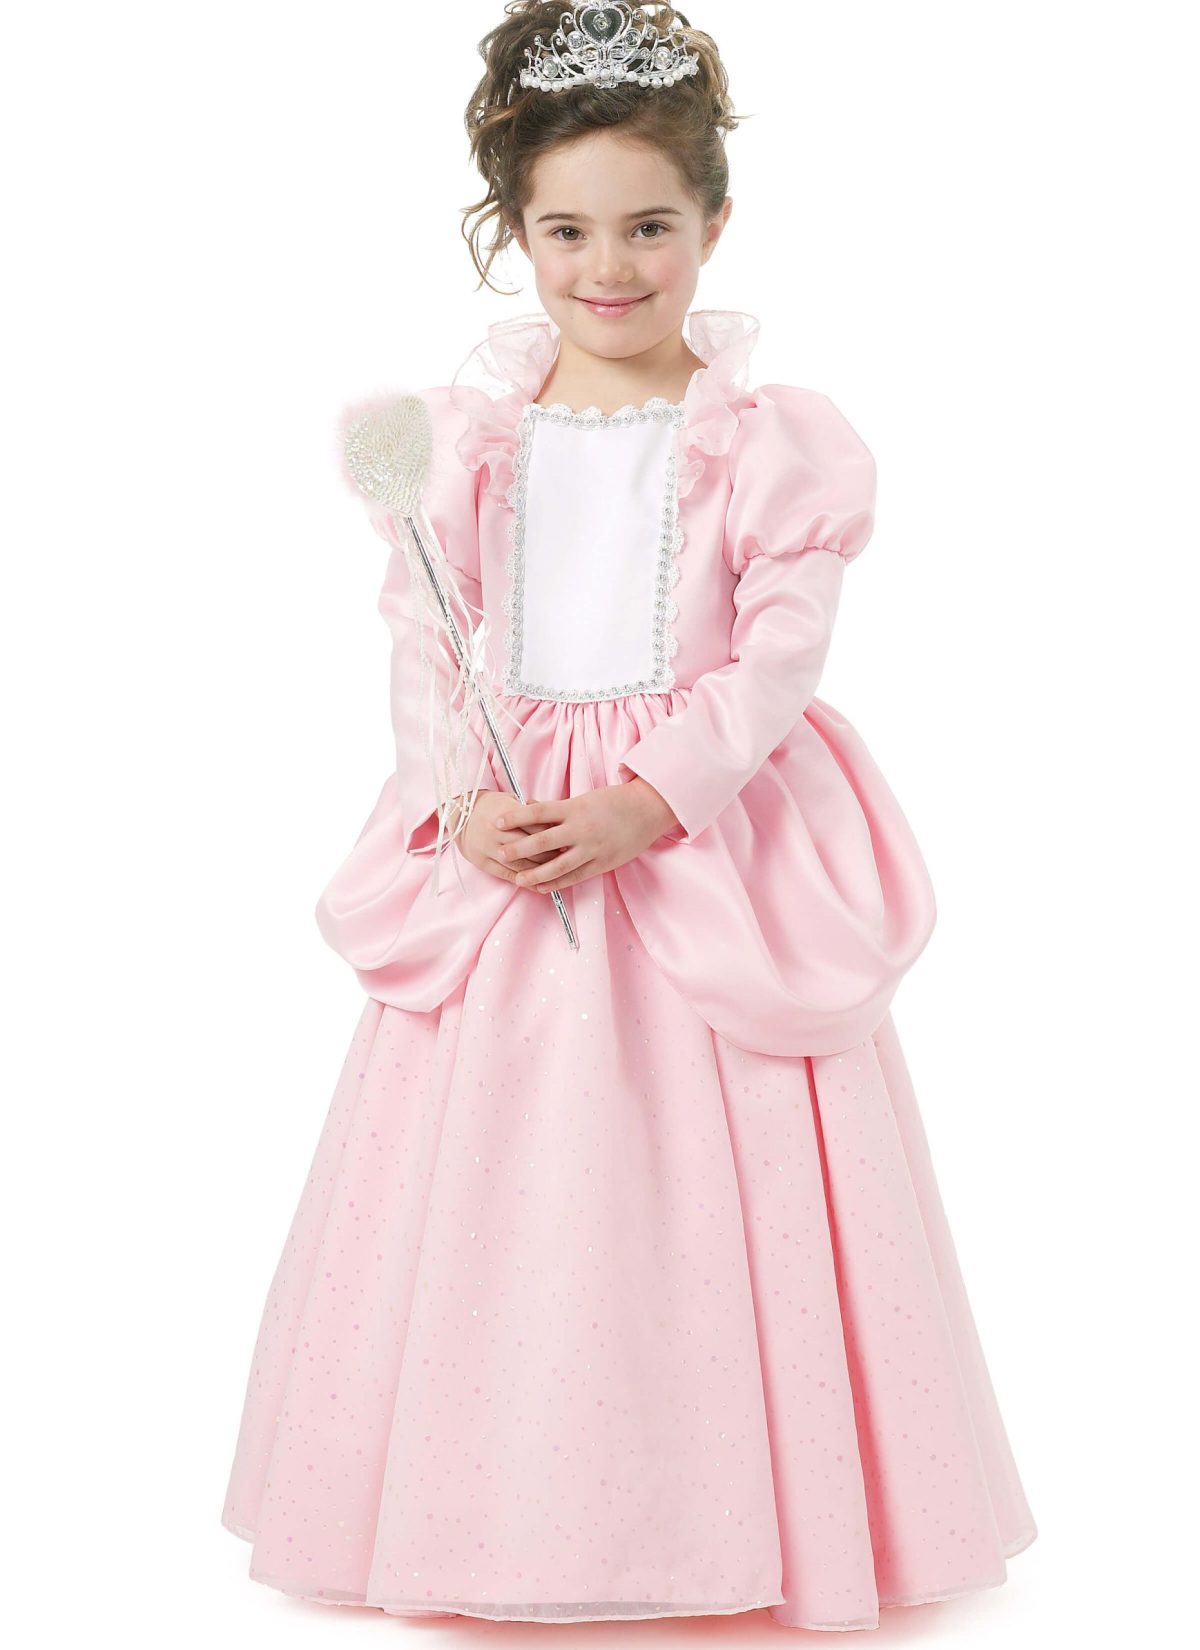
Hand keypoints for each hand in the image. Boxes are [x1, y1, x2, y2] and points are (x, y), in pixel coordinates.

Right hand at [443, 789, 564, 882]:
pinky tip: (539, 885)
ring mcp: (488, 848)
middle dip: (551, 854)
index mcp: (505, 813)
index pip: (535, 827)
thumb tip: (556, 824)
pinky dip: (525, 881)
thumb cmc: (491, 806)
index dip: (553, 835)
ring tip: (556, 871)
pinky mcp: (482, 862)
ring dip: (540, 870)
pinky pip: (507, 875)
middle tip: (567, 857)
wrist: (459, 813)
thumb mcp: (511, 801)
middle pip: (530, 847)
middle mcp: (495, 832)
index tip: (566, 839)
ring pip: (520, 864)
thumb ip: (532, 812)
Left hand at [489, 777, 679, 894]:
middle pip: (543, 841)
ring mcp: (592, 849)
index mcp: (575, 809)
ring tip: (517, 880)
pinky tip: (542, 888)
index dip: (516, 818)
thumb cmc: (613, 801)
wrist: (647, 810)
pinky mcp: (602, 863)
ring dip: (536, 874)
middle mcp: (581, 829)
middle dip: (519, 849)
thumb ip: (556, 808)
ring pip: (558, 865)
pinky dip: (558, 884)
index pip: (538, 812)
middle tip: (499, 853)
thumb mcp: (583, 799)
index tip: (496, 821)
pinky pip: (576, 877)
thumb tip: (528, 805)